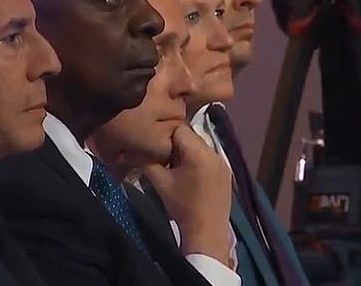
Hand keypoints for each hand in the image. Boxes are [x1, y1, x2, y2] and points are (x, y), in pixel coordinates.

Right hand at [143, 124, 231, 264]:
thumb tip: (133, 151)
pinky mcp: (227, 172)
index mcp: (198, 151)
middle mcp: (214, 152)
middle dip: (177, 144)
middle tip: (165, 160)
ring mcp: (223, 162)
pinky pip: (209, 157)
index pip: (178, 128)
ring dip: (188, 153)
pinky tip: (192, 177)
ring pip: (200, 146)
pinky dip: (199, 161)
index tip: (158, 149)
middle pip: (191, 136)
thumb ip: (147, 162)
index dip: (165, 136)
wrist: (207, 231)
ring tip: (178, 169)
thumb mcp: (160, 182)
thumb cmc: (182, 206)